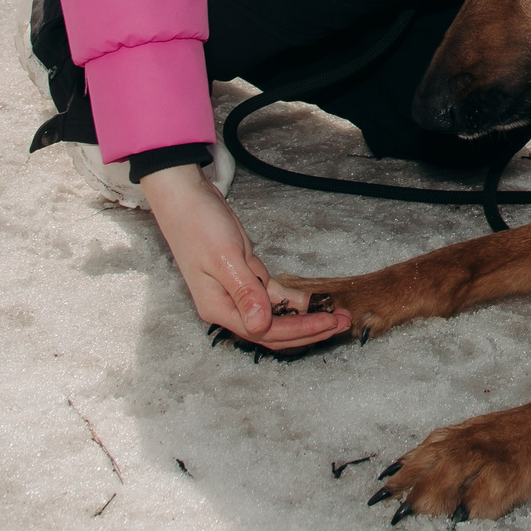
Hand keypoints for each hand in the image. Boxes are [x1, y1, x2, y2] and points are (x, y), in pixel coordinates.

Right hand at [142, 164, 347, 349]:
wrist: (186, 198)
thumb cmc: (198, 225)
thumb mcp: (224, 258)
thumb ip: (244, 293)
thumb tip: (261, 326)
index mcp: (219, 308)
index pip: (265, 331)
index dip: (300, 330)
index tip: (328, 324)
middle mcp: (229, 306)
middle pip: (274, 331)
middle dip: (309, 329)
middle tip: (343, 323)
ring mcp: (238, 293)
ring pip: (277, 315)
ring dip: (306, 317)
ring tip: (338, 314)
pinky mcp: (246, 277)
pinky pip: (274, 295)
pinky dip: (294, 300)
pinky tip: (316, 301)